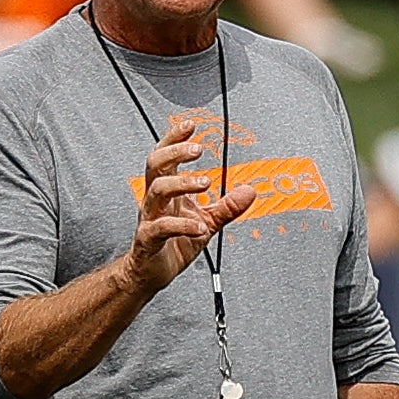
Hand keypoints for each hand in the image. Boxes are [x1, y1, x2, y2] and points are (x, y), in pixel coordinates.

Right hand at [124, 120, 256, 294]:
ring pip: (157, 190)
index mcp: (166, 192)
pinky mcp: (148, 240)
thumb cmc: (173, 244)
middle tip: (198, 150)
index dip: (174, 139)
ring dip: (182, 183)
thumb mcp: (207, 222)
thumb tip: (250, 191)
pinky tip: (200, 227)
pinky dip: (182, 225)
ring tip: (205, 184)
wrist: (152, 273)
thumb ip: (227, 206)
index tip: (191, 125)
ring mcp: (150, 219)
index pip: (165, 157)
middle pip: (155, 165)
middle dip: (175, 152)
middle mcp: (155, 201)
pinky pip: (161, 227)